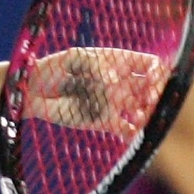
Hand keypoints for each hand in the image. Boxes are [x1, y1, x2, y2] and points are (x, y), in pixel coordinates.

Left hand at [25, 47, 168, 135]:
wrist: (35, 92)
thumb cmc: (55, 68)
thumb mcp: (74, 59)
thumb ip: (96, 66)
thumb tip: (115, 80)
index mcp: (119, 63)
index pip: (149, 65)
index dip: (157, 72)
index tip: (152, 80)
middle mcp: (122, 83)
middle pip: (152, 89)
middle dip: (157, 95)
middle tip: (149, 102)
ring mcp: (116, 103)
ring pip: (143, 111)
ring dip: (148, 115)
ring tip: (141, 119)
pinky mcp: (106, 122)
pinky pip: (127, 130)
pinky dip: (134, 134)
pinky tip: (132, 134)